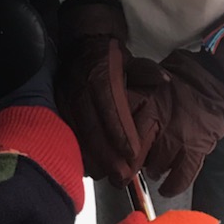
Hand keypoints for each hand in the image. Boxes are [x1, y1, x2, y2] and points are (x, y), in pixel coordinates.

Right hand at [56, 0, 145, 184]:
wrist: (81, 46)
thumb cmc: (111, 59)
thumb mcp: (133, 60)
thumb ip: (149, 73)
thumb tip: (165, 82)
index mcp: (100, 75)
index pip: (110, 106)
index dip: (120, 131)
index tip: (132, 154)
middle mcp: (80, 87)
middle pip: (92, 126)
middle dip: (106, 154)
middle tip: (121, 176)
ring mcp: (65, 98)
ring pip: (76, 133)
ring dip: (91, 157)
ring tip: (106, 177)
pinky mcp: (58, 107)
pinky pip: (66, 133)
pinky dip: (78, 151)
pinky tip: (89, 166)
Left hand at [125, 25, 223, 196]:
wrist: (220, 79)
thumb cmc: (183, 76)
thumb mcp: (152, 74)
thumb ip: (134, 91)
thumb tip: (113, 108)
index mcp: (147, 98)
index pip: (121, 124)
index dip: (111, 142)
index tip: (104, 153)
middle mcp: (161, 119)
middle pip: (136, 151)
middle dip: (126, 167)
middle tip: (119, 176)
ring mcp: (180, 136)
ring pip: (158, 165)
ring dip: (151, 171)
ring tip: (150, 171)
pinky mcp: (198, 148)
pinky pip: (183, 174)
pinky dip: (173, 185)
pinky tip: (166, 189)